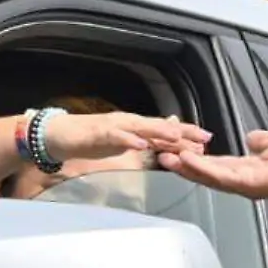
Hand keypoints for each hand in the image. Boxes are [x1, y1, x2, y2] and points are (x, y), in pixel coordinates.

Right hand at [43, 111, 209, 163]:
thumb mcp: (125, 141)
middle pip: (160, 126)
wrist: (60, 136)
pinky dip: (129, 139)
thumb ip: (145, 138)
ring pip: (141, 128)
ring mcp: (114, 127)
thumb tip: (167, 135)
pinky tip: (140, 144)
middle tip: (203, 137)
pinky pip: (116, 137)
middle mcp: (129, 123)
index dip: (186, 133)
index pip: (166, 130)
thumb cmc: (92, 140)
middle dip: (182, 132)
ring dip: (160, 131)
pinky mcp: (99, 134)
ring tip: (177, 136)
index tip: (207, 139)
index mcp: (136, 127)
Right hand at [160, 130, 267, 199]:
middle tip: (161, 157)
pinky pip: (222, 176)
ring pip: (210, 178)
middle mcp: (244, 182)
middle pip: (207, 175)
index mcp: (249, 171)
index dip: (197, 159)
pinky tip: (188, 160)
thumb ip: (261, 142)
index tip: (178, 150)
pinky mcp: (251, 184)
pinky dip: (204, 168)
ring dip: (188, 168)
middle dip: (185, 167)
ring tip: (167, 158)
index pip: (216, 166)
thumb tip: (250, 138)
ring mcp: (247, 185)